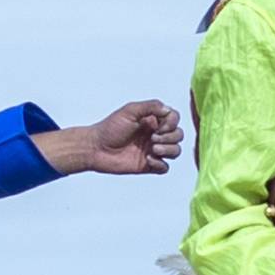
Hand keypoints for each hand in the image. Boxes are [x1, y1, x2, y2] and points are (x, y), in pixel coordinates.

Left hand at [33, 98, 184, 178]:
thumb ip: (150, 106)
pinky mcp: (148, 165)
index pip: (174, 119)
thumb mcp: (130, 111)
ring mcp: (153, 151)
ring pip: (175, 151)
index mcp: (152, 120)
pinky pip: (165, 168)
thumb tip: (168, 110)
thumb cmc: (110, 128)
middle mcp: (155, 134)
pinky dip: (161, 164)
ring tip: (152, 149)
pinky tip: (147, 160)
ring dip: (169, 150)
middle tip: (152, 139)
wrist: (96, 148)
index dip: (172, 123)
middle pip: (178, 135)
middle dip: (170, 137)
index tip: (159, 127)